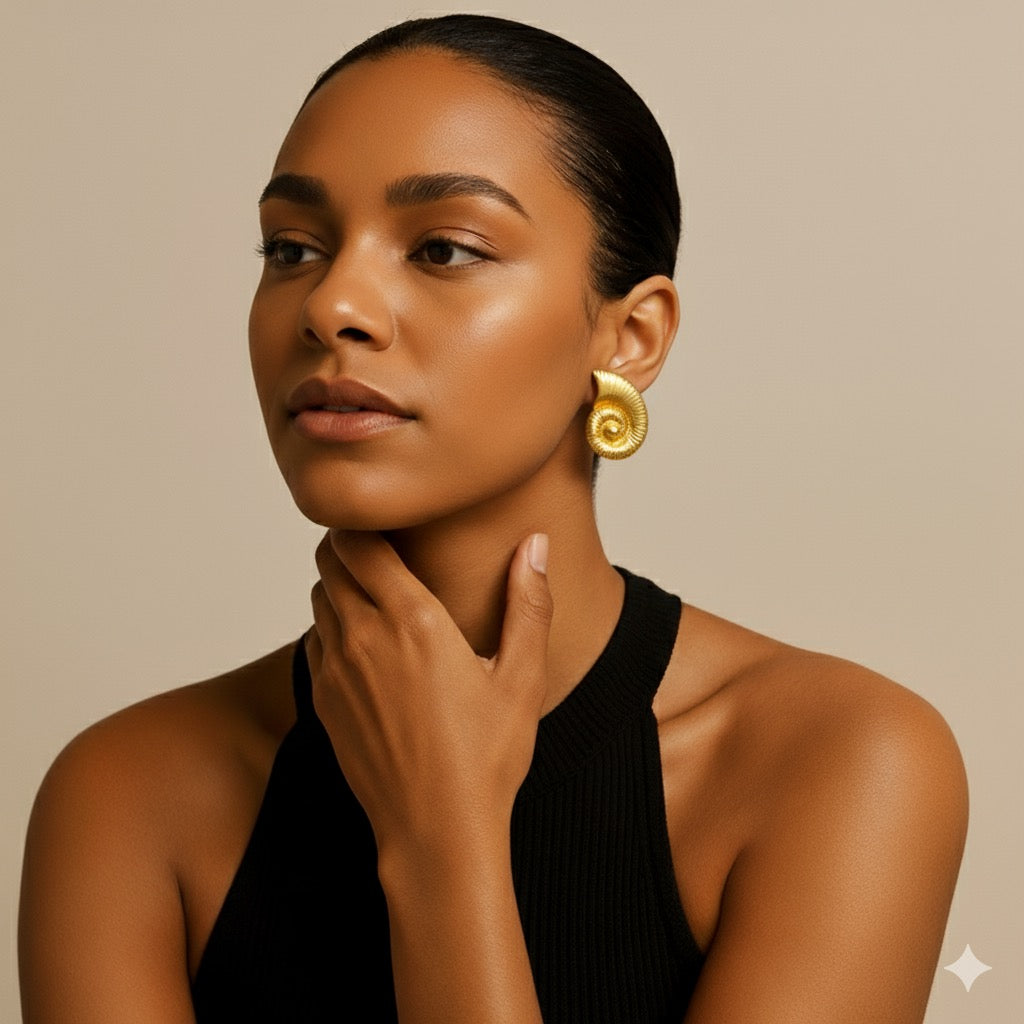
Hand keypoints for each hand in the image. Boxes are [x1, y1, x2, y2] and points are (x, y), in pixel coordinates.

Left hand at [305, 529, 552, 859]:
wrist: (436, 831)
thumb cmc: (486, 758)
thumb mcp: (521, 677)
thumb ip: (528, 603)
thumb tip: (536, 545)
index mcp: (413, 620)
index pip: (359, 542)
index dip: (365, 523)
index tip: (389, 522)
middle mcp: (365, 637)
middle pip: (329, 561)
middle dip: (350, 546)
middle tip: (384, 550)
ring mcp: (337, 670)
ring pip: (319, 598)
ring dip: (341, 585)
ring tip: (379, 594)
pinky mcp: (324, 700)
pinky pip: (315, 640)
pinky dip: (332, 627)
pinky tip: (367, 644)